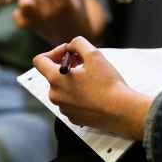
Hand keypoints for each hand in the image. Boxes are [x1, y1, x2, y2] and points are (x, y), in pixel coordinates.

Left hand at [33, 36, 151, 139]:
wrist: (122, 112)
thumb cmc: (108, 84)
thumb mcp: (94, 54)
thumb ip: (77, 43)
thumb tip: (70, 46)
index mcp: (55, 79)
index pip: (39, 61)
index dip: (53, 52)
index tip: (68, 52)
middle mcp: (55, 95)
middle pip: (52, 74)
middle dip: (66, 65)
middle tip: (83, 62)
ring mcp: (63, 108)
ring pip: (62, 88)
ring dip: (72, 80)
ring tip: (91, 78)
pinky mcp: (73, 117)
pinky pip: (71, 101)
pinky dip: (78, 94)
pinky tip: (94, 92)